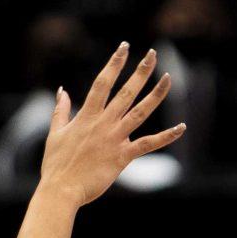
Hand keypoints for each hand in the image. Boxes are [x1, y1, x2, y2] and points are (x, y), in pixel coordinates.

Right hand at [38, 44, 184, 208]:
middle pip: (126, 92)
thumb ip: (60, 110)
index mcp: (86, 115)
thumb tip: (62, 91)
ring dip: (156, 95)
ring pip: (140, 112)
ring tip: (168, 78)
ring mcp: (114, 139)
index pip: (103, 82)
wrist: (62, 190)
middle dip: (140, 71)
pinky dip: (166, 136)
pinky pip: (148, 144)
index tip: (124, 47)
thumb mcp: (55, 133)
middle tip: (152, 54)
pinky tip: (181, 127)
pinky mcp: (123, 157)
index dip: (114, 63)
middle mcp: (103, 123)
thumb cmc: (56, 164)